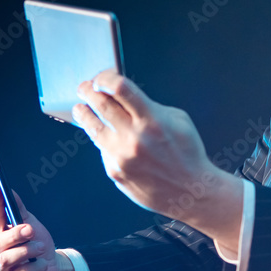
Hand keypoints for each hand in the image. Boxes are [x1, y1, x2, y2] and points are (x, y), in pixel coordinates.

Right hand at [0, 185, 72, 270]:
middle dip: (15, 234)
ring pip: (7, 258)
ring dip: (27, 250)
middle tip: (31, 229)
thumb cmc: (37, 246)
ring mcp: (1, 269)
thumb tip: (11, 192)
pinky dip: (36, 266)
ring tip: (41, 247)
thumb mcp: (31, 225)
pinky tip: (43, 264)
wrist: (52, 270)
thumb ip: (20, 211)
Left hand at [73, 71, 242, 248]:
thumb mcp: (178, 120)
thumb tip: (124, 97)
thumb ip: (150, 107)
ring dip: (84, 114)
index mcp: (153, 120)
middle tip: (85, 88)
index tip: (101, 78)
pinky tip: (108, 138)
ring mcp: (122, 156)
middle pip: (101, 105)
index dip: (106, 78)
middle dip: (89, 92)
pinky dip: (104, 140)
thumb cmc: (187, 153)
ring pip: (93, 128)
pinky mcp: (115, 172)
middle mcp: (134, 138)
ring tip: (80, 109)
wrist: (190, 192)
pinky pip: (103, 150)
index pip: (121, 89)